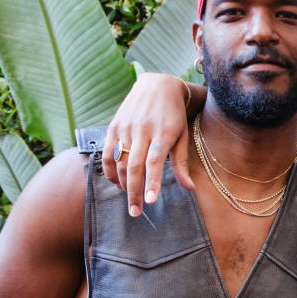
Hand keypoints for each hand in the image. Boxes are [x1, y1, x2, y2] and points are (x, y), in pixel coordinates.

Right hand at [103, 74, 196, 216]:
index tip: (151, 202)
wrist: (157, 85)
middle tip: (136, 212)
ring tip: (130, 200)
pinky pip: (107, 152)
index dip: (152, 183)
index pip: (154, 162)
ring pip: (119, 161)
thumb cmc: (174, 116)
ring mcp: (126, 127)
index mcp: (163, 133)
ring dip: (122, 184)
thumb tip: (189, 188)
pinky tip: (116, 183)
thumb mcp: (182, 136)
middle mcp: (142, 130)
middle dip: (134, 192)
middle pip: (134, 166)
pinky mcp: (114, 126)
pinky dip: (109, 170)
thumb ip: (181, 163)